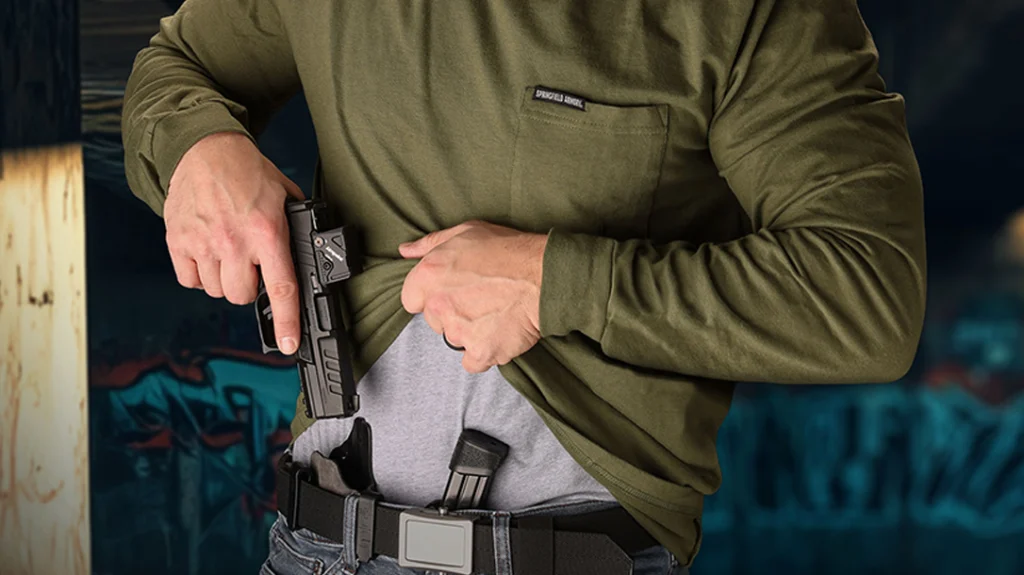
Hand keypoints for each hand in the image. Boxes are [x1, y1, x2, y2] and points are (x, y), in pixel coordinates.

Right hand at [163, 132, 304, 353]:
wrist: (204, 148)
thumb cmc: (247, 171)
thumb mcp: (285, 196)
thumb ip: (294, 227)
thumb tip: (306, 252)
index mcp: (266, 233)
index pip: (280, 289)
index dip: (286, 322)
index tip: (290, 342)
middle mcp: (234, 243)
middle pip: (242, 296)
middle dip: (250, 287)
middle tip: (251, 264)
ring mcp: (202, 243)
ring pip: (217, 291)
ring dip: (225, 280)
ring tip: (229, 252)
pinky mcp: (177, 241)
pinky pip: (190, 280)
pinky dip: (199, 275)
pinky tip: (208, 254)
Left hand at [399, 221, 547, 372]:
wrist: (545, 275)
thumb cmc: (509, 250)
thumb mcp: (466, 232)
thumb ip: (430, 244)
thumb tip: (405, 250)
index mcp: (428, 275)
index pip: (411, 299)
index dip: (431, 295)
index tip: (451, 291)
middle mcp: (438, 305)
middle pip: (435, 322)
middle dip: (453, 314)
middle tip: (480, 299)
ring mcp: (459, 332)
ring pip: (455, 340)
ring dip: (471, 332)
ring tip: (495, 313)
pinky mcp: (481, 352)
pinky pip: (474, 361)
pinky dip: (486, 352)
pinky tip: (500, 333)